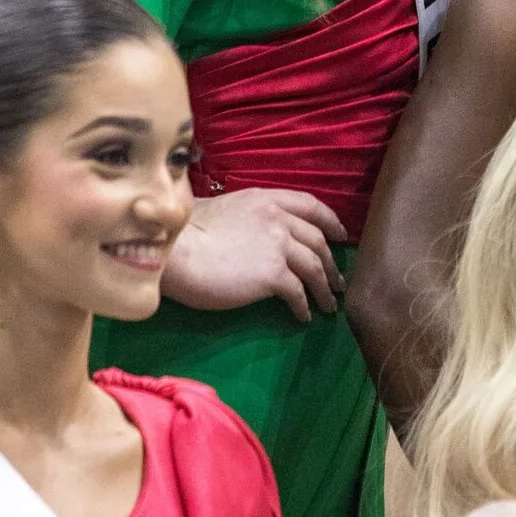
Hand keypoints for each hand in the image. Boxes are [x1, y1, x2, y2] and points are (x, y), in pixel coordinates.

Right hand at [161, 189, 347, 321]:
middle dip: (331, 262)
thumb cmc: (186, 232)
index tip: (340, 235)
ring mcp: (278, 246)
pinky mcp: (273, 274)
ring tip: (330, 304)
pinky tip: (303, 316)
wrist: (175, 251)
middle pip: (317, 240)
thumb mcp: (221, 209)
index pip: (310, 206)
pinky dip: (304, 305)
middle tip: (338, 279)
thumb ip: (246, 217)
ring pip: (314, 267)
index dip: (330, 222)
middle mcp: (278, 219)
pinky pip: (298, 292)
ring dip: (325, 287)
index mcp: (266, 200)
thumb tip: (250, 233)